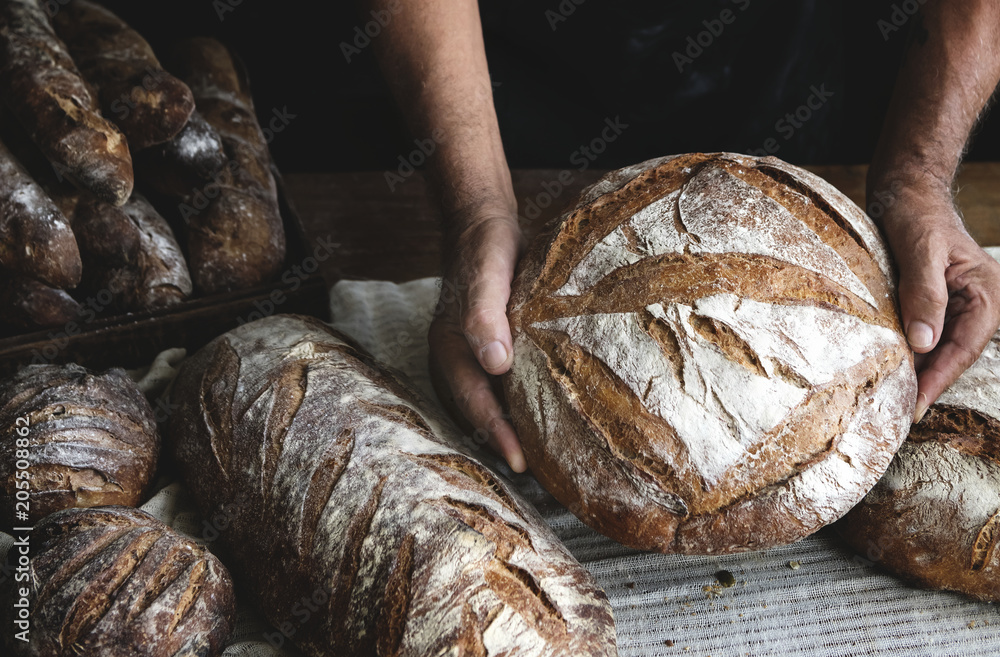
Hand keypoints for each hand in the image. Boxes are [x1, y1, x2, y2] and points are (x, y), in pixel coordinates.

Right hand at [429, 211, 526, 471]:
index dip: (497, 432)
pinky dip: (511, 405)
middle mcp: (454, 357)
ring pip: (483, 402)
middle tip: (534, 471)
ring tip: (536, 454)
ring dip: (504, 427)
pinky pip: (494, 386)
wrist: (484, 226)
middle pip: (474, 410)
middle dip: (500, 440)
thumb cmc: (487, 249)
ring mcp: (467, 355)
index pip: (474, 401)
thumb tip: (495, 364)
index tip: (521, 461)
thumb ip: (486, 316)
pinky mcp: (485, 348)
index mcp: (448, 347)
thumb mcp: (489, 275)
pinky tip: (535, 414)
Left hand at [876, 183, 999, 421]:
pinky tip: (889, 368)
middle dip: (928, 383)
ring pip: (939, 348)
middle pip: (954, 354)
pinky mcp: (933, 301)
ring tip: (892, 400)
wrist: (904, 188)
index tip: (915, 406)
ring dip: (918, 372)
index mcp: (985, 292)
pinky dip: (910, 353)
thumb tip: (924, 343)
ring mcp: (955, 303)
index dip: (939, 379)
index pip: (964, 347)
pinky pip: (925, 334)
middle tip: (897, 413)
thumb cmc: (915, 211)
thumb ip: (924, 294)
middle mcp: (976, 302)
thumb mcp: (919, 249)